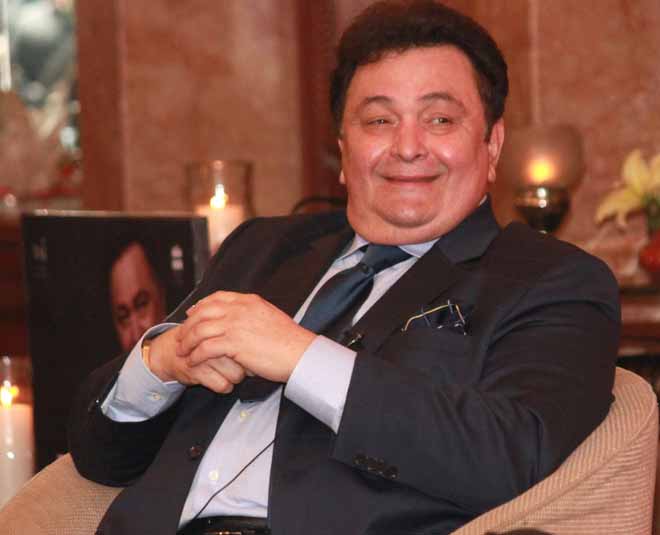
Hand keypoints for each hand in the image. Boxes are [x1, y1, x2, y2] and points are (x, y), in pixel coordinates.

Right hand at [146, 326, 246, 392]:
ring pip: (236, 375)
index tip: (250, 355)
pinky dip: (224, 386)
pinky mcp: (196, 370)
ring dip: (235, 377)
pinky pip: (222, 385)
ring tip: (228, 372)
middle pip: (246, 360)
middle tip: (238, 364)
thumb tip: (264, 343)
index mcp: (224, 325)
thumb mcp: (220, 328)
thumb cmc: (201, 341)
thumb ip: (241, 330)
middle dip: (246, 366)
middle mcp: (215, 339)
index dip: (253, 352)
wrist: (171, 351)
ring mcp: (206, 355)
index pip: (249, 343)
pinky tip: (220, 379)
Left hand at [176, 291, 315, 382]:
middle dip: (189, 324)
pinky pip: (206, 348)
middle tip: (181, 335)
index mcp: (249, 301)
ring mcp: (236, 325)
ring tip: (182, 351)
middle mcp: (240, 309)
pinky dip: (196, 355)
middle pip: (203, 312)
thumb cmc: (289, 340)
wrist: (300, 352)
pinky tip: (193, 362)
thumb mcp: (270, 317)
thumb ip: (253, 314)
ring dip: (187, 341)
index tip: (192, 313)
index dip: (201, 305)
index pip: (217, 297)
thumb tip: (243, 320)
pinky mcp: (234, 344)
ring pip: (200, 330)